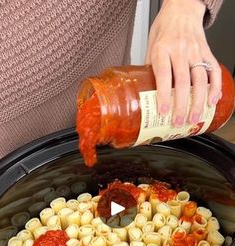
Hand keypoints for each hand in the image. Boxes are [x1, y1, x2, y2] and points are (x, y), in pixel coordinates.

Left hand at [145, 0, 221, 126]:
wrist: (182, 9)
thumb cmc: (165, 28)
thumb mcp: (150, 45)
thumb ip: (149, 67)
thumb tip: (143, 92)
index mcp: (162, 49)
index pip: (164, 75)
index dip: (164, 95)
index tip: (163, 111)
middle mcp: (180, 50)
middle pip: (183, 82)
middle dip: (181, 105)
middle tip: (179, 121)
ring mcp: (195, 51)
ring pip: (200, 79)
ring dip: (198, 102)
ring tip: (194, 118)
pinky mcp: (207, 52)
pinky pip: (214, 71)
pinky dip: (215, 87)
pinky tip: (212, 101)